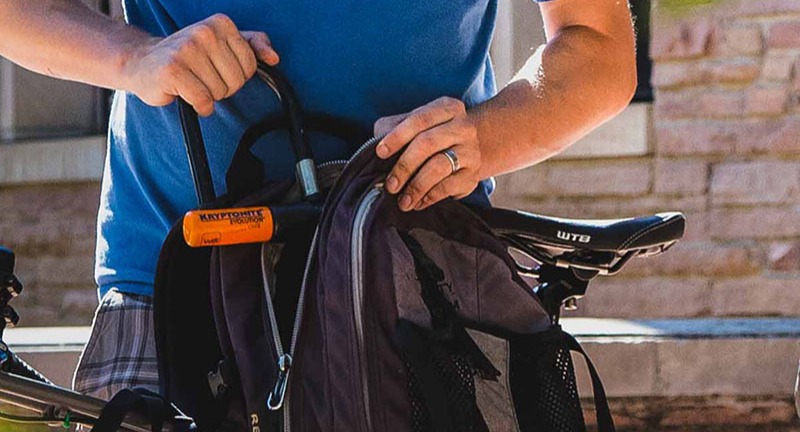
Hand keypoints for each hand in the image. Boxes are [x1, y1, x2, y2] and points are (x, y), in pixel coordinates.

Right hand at [122, 14, 278, 115]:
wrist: (143, 62)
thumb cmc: (187, 56)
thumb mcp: (222, 43)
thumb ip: (253, 45)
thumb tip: (274, 57)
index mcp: (221, 23)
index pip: (251, 65)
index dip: (236, 75)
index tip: (216, 68)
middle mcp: (204, 31)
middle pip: (237, 80)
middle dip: (222, 87)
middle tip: (201, 77)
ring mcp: (187, 49)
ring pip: (220, 92)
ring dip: (207, 95)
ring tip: (191, 82)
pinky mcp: (173, 70)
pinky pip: (203, 100)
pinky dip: (198, 106)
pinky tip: (185, 94)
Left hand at [374, 97, 481, 211]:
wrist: (467, 151)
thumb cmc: (431, 136)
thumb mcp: (413, 124)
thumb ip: (393, 128)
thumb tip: (377, 144)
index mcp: (447, 108)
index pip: (419, 119)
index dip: (397, 136)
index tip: (380, 153)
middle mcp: (463, 127)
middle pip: (428, 143)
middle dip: (405, 166)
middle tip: (390, 185)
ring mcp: (470, 151)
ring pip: (439, 167)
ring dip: (416, 186)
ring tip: (403, 201)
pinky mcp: (472, 175)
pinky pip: (449, 186)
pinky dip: (430, 196)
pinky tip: (418, 203)